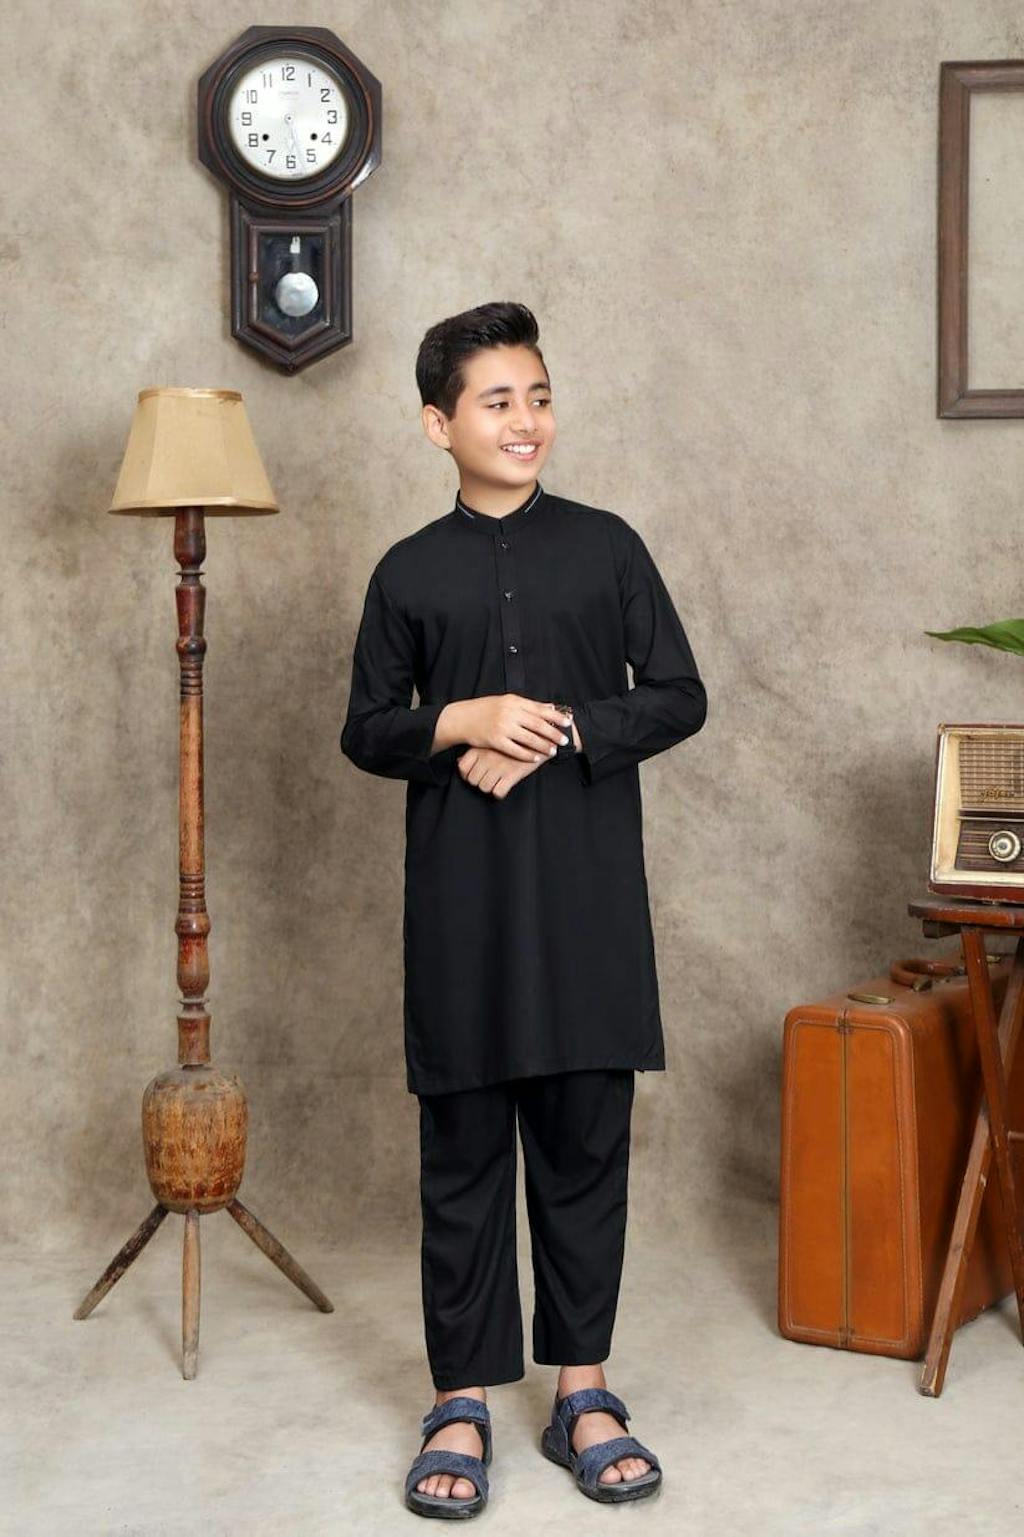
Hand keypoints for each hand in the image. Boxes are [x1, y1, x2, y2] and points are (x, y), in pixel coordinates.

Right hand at [444, 695, 573, 761]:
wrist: (462, 718)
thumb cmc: (485, 709)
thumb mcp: (506, 701)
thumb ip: (528, 705)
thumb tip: (550, 706)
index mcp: (514, 701)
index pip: (540, 709)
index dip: (556, 716)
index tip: (568, 722)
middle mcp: (509, 713)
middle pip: (538, 724)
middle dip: (553, 733)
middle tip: (564, 739)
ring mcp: (502, 727)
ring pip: (529, 738)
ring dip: (543, 746)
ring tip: (553, 751)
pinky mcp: (495, 740)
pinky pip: (515, 750)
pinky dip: (527, 754)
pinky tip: (535, 758)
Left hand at [457, 745, 548, 798]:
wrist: (538, 736)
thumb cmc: (513, 738)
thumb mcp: (491, 740)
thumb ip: (474, 752)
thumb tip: (460, 762)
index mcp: (480, 748)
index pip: (462, 768)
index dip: (467, 775)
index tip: (476, 774)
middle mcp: (486, 757)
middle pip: (472, 780)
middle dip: (479, 782)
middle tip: (488, 778)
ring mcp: (498, 766)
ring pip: (484, 787)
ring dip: (490, 787)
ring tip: (497, 782)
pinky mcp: (511, 774)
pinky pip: (498, 792)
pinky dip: (500, 792)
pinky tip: (505, 786)